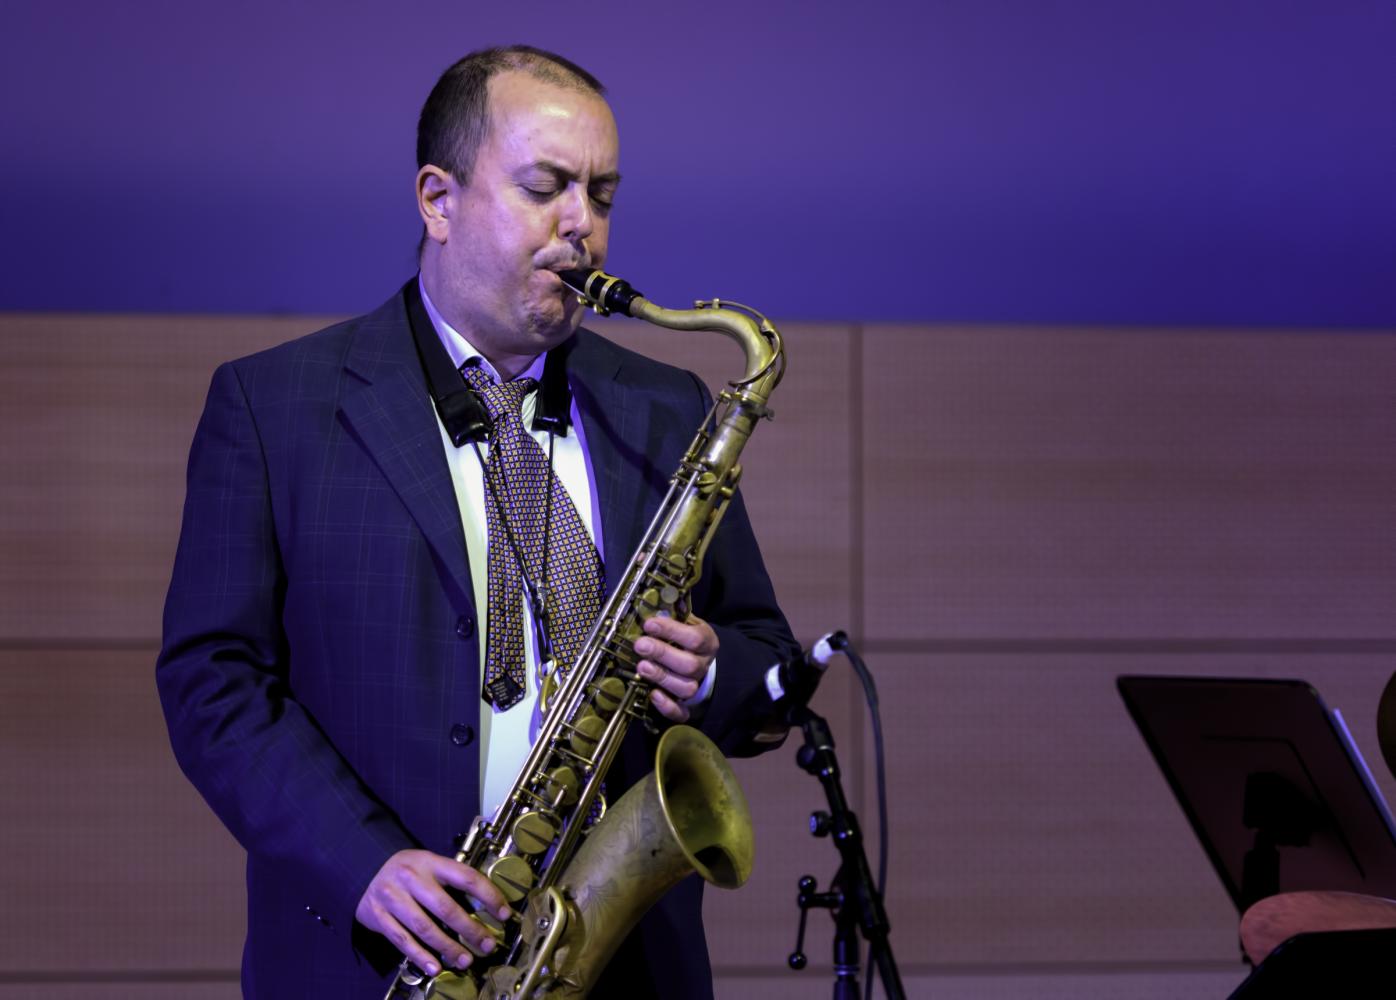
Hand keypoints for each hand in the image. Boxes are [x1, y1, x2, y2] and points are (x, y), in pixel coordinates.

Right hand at [355, 849, 512, 976]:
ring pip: (424, 927)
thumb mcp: (430, 864)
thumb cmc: (408, 871)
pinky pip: (402, 940)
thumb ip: (452, 880)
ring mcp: (392, 897)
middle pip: (445, 907)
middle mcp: (411, 877)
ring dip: (448, 947)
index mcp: (430, 862)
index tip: (504, 913)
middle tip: (487, 945)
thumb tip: (488, 904)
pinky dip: (419, 955)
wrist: (365, 869)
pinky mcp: (378, 916)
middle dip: (470, 929)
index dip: (488, 895)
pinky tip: (434, 966)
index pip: (466, 877)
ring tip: (465, 960)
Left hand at [634, 613, 717, 722]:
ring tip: (642, 666)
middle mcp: (703, 665)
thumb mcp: (686, 622)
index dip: (671, 631)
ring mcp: (696, 686)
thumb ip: (674, 616)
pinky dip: (667, 706)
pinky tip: (653, 695)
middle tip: (640, 645)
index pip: (695, 638)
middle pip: (689, 665)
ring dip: (662, 676)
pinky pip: (681, 712)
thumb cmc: (685, 639)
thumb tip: (656, 605)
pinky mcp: (686, 706)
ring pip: (685, 687)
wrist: (699, 661)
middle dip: (662, 654)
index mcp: (707, 643)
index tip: (649, 624)